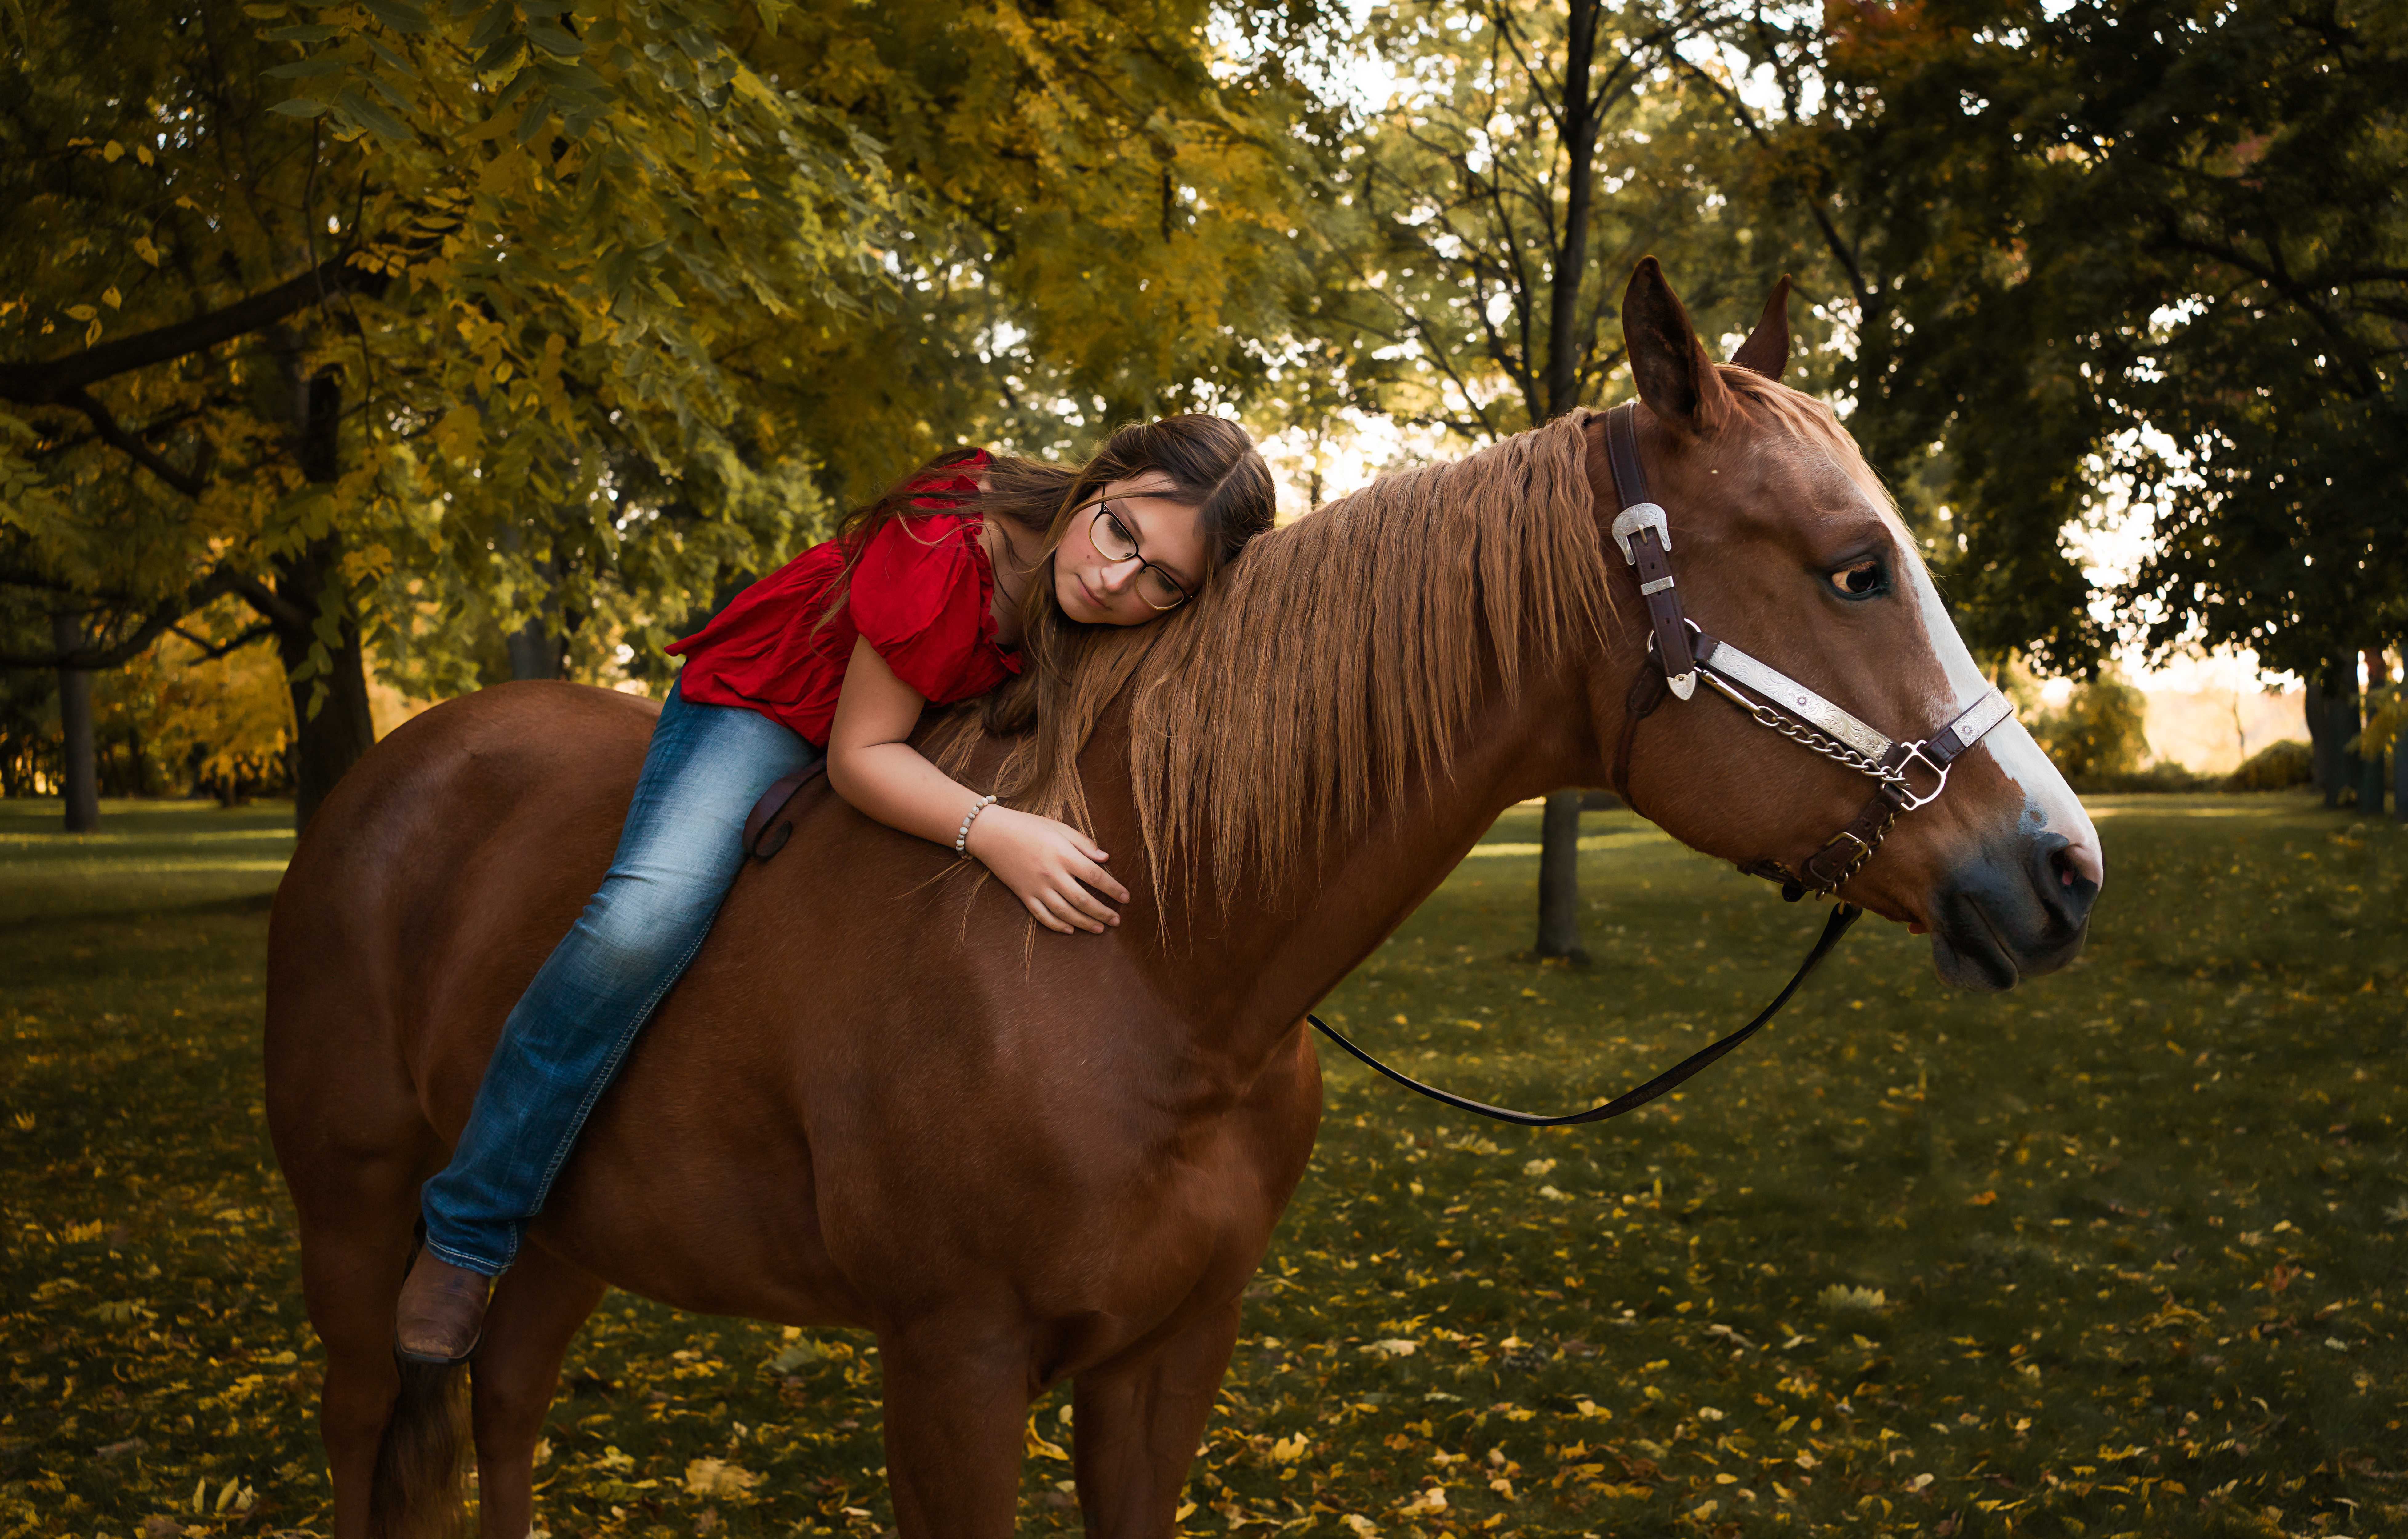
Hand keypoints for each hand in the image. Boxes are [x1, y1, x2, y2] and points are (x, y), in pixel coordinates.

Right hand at [962, 805, 1129, 933]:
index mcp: (1063, 855)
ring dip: (1084, 923)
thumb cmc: (1028, 826)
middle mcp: (1052, 874)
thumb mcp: (1059, 827)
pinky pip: (1043, 916)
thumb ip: (1083, 843)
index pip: (1095, 876)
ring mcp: (1037, 887)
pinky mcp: (1024, 895)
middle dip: (1103, 912)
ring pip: (1065, 912)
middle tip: (1117, 920)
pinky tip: (1070, 930)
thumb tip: (1105, 859)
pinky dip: (1057, 925)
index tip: (1126, 898)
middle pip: (1083, 899)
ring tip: (1099, 929)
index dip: (1113, 889)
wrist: (992, 833)